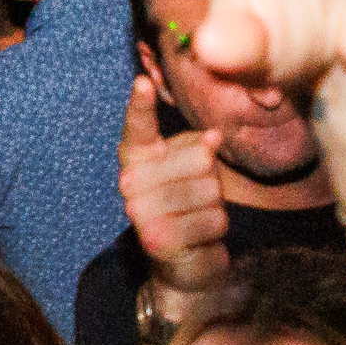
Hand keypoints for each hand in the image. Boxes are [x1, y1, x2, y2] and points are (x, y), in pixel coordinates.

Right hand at [120, 69, 233, 283]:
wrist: (180, 262)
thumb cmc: (186, 204)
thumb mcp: (192, 167)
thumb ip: (198, 147)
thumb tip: (211, 139)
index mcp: (137, 158)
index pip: (138, 128)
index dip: (140, 105)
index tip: (143, 82)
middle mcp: (130, 184)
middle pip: (199, 159)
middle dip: (210, 178)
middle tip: (195, 195)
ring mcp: (142, 214)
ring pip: (209, 191)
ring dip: (214, 206)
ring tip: (196, 216)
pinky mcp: (160, 241)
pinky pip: (212, 220)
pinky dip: (214, 230)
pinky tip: (198, 237)